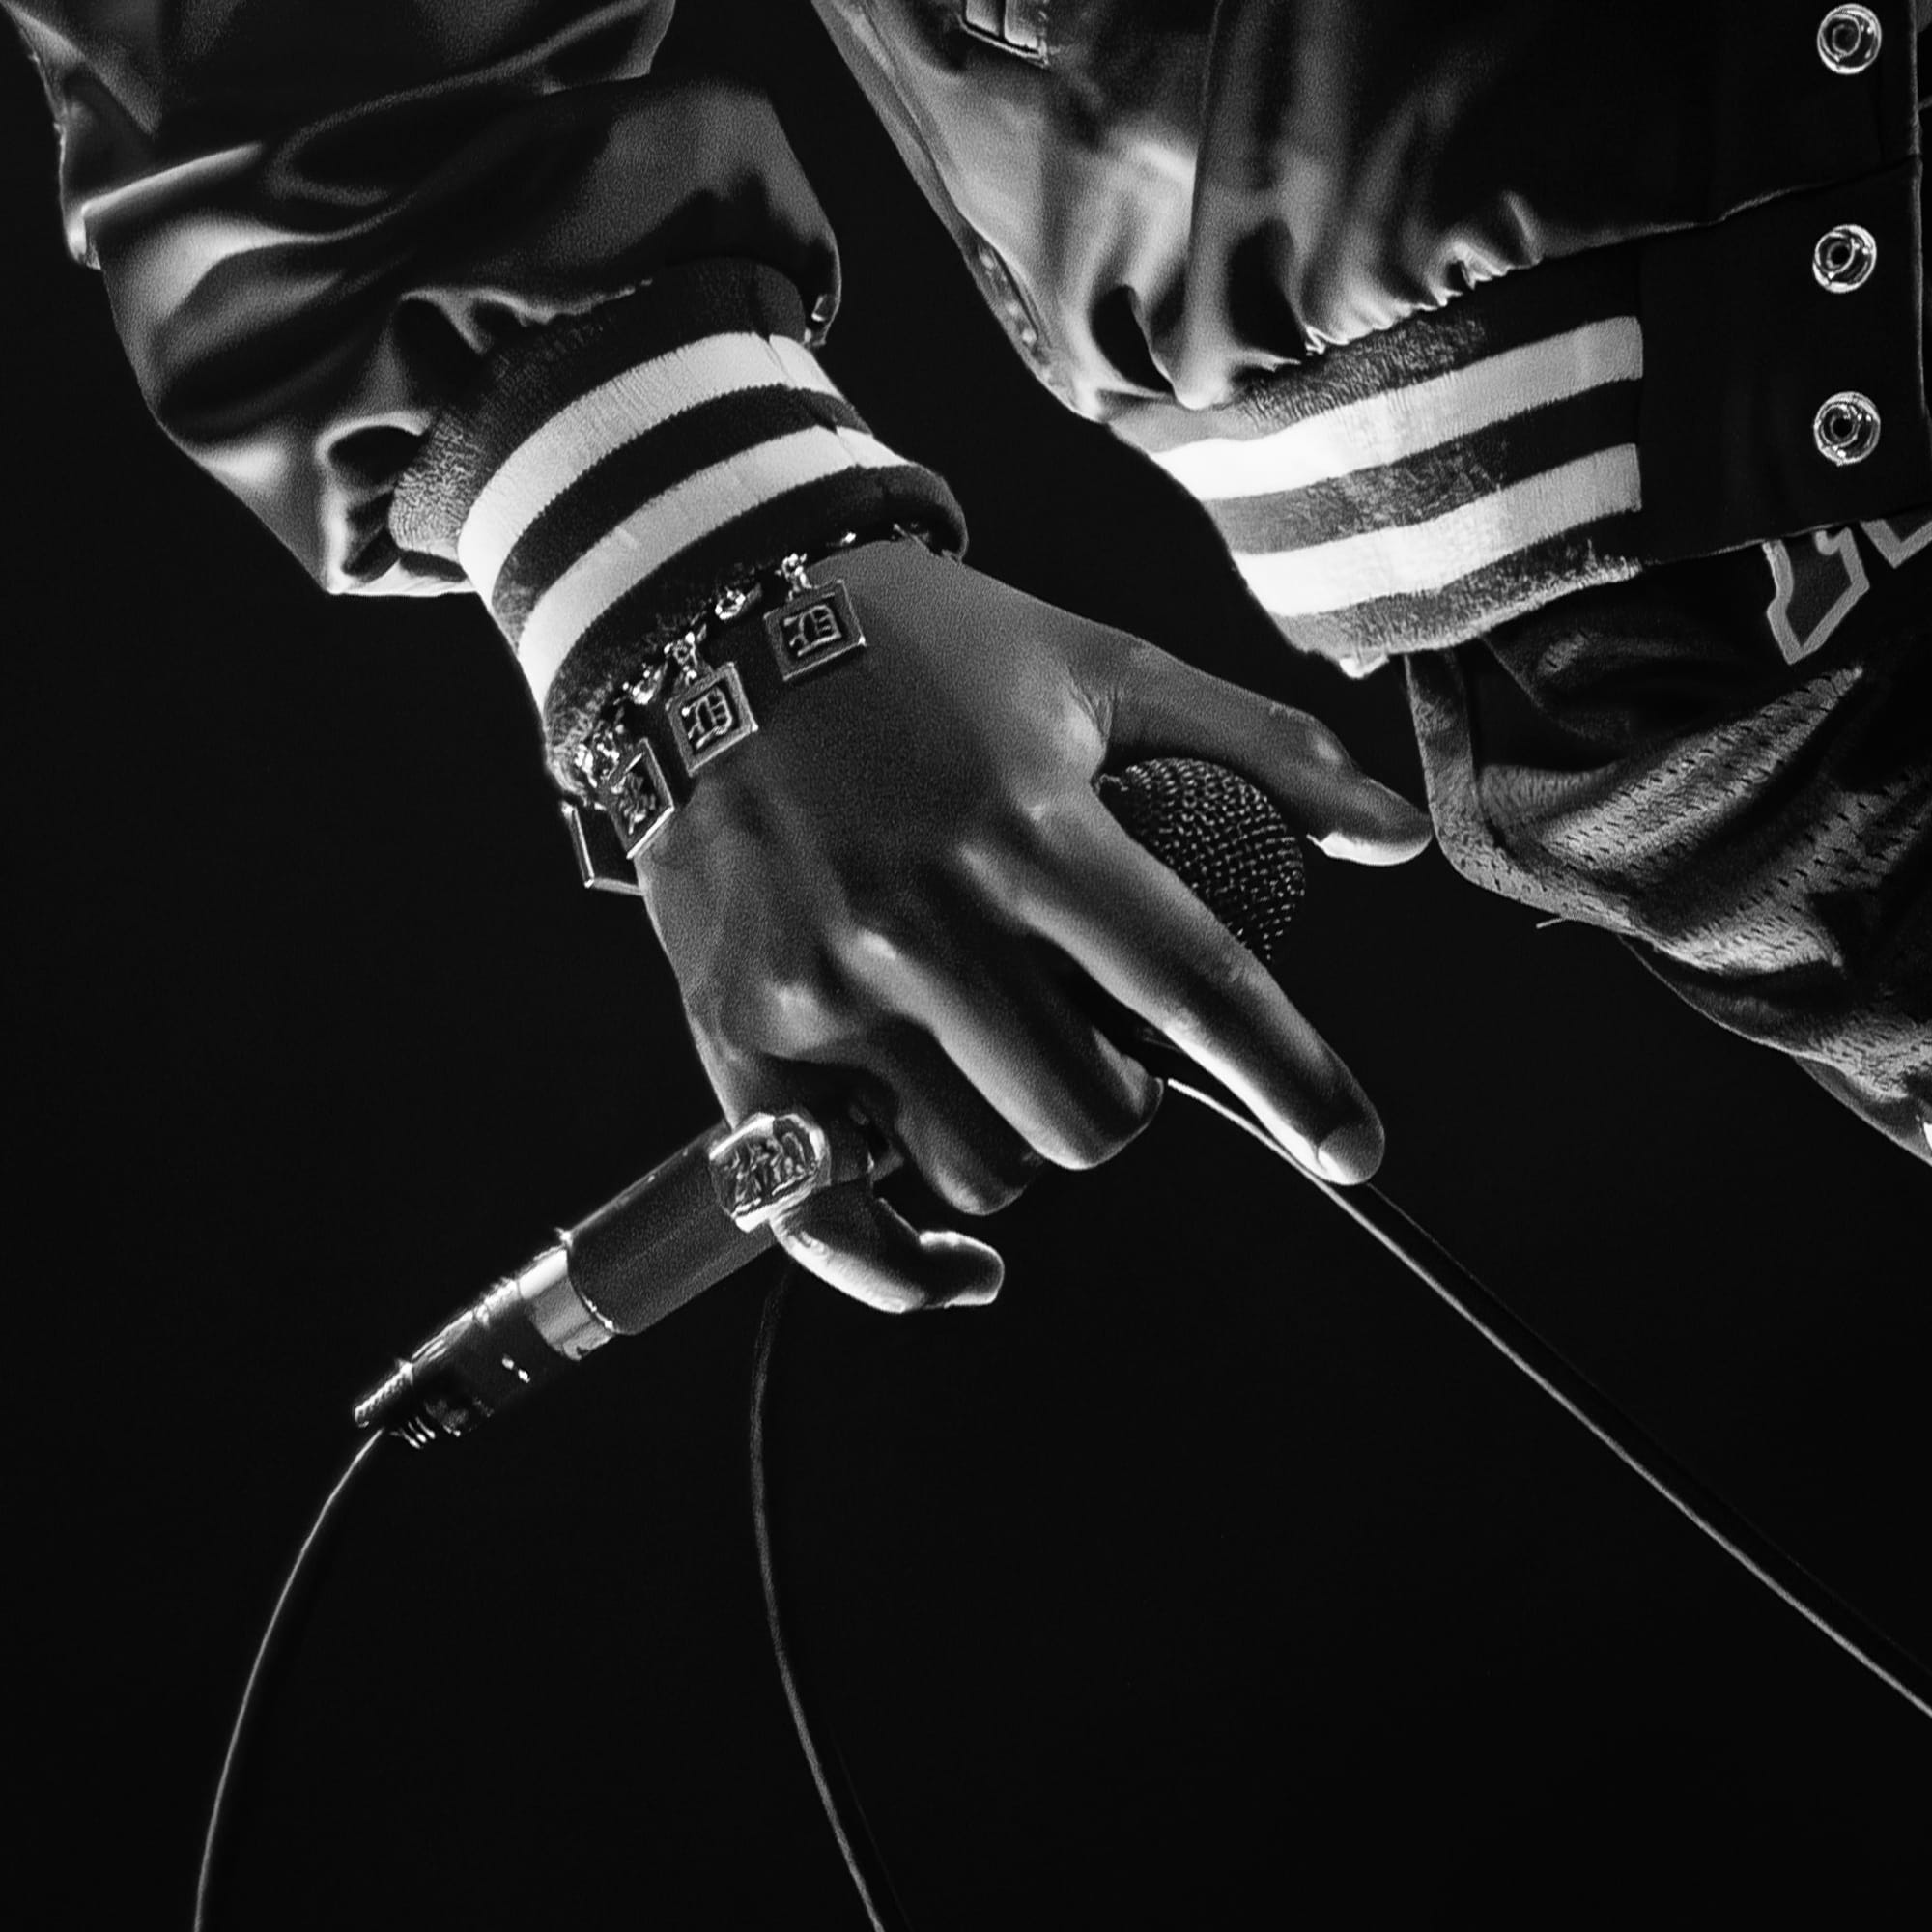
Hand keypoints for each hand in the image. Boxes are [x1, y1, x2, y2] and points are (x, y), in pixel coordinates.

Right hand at [633, 538, 1430, 1312]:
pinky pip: (825, 1210)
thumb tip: (1395, 840)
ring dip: (1028, 1143)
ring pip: (983, 1166)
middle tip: (1106, 1047)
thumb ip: (1264, 746)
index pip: (1195, 988)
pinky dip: (901, 1262)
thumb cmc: (932, 647)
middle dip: (1131, 1103)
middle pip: (1091, 1115)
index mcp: (1028, 830)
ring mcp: (824, 990)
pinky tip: (957, 1264)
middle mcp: (924, 923)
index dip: (1295, 1079)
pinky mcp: (742, 1033)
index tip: (1358, 1149)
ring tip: (1006, 1073)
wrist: (721, 625)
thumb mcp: (1105, 663)